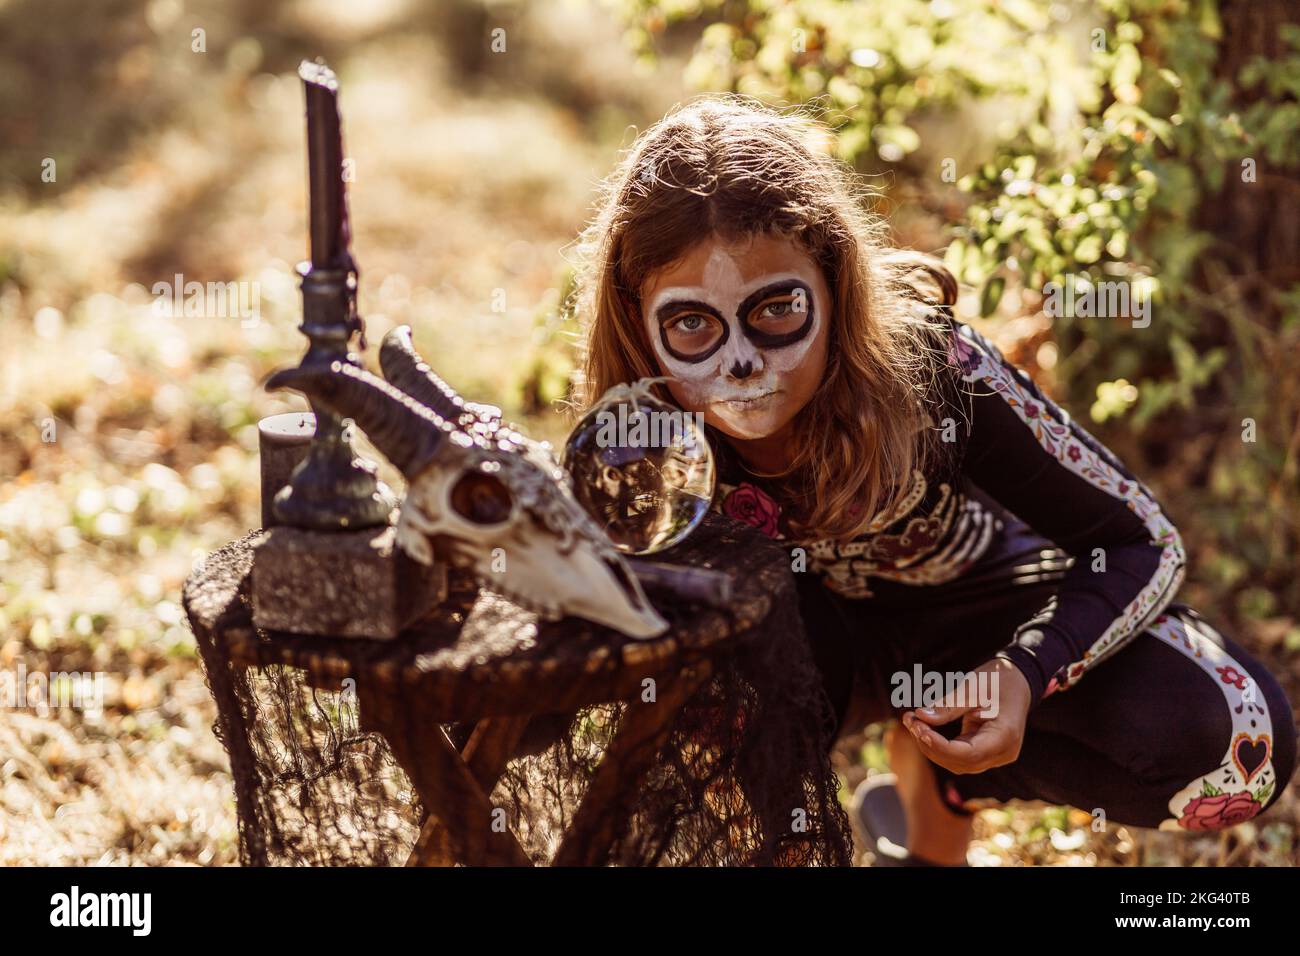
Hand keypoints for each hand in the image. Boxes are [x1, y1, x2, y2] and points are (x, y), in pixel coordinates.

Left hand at [900, 658, 1031, 774]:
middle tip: (909, 719)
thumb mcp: (972, 688)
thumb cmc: (998, 679)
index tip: (917, 727)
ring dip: (932, 745)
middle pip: (960, 762)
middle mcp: (1003, 753)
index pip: (967, 755)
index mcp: (1004, 738)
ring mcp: (996, 755)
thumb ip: (947, 706)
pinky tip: (924, 727)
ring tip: (912, 721)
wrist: (1019, 679)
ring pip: (957, 762)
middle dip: (930, 744)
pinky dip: (940, 744)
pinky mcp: (987, 752)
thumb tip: (920, 717)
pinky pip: (960, 755)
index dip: (938, 745)